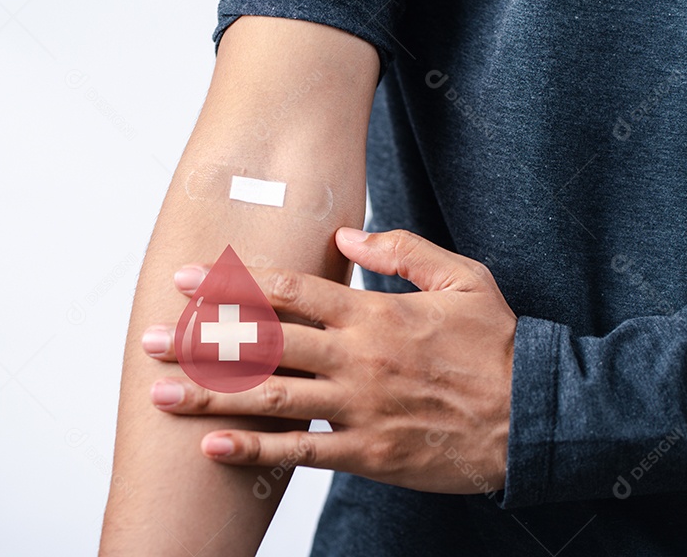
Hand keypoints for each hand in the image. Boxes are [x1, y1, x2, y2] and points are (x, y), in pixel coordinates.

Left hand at [141, 228, 517, 493]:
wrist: (537, 415)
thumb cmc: (498, 343)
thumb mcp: (462, 277)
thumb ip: (401, 250)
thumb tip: (346, 232)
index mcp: (373, 313)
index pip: (288, 292)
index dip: (230, 285)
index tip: (185, 281)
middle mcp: (357, 358)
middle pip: (264, 345)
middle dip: (201, 340)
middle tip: (150, 339)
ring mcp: (360, 408)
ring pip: (272, 399)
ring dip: (211, 394)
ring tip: (161, 392)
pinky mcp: (370, 453)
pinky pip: (303, 454)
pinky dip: (257, 451)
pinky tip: (214, 445)